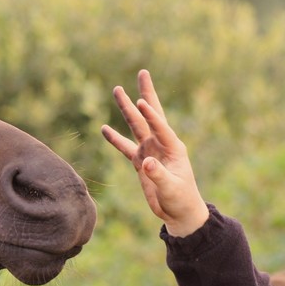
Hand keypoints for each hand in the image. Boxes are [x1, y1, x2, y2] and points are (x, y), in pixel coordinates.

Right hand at [101, 70, 209, 236]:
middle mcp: (161, 144)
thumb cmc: (180, 200)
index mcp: (173, 148)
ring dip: (126, 109)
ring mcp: (150, 151)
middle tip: (143, 73)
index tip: (141, 101)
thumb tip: (147, 163)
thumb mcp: (171, 188)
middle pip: (151, 114)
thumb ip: (159, 175)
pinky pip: (124, 147)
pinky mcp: (141, 162)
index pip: (160, 126)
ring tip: (117, 90)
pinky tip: (104, 128)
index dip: (151, 114)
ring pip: (135, 125)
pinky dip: (114, 138)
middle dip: (146, 94)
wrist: (179, 212)